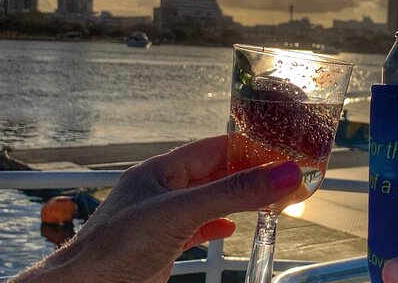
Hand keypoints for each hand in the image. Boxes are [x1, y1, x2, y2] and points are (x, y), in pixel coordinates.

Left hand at [11, 135, 301, 282]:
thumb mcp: (182, 212)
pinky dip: (220, 225)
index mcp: (161, 171)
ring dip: (239, 198)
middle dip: (250, 174)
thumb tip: (281, 173)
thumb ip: (233, 192)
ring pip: (210, 200)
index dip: (250, 147)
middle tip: (284, 176)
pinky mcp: (163, 246)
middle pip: (216, 173)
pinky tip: (231, 228)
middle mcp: (162, 191)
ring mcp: (163, 219)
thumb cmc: (113, 249)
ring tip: (269, 198)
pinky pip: (199, 227)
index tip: (282, 151)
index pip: (216, 148)